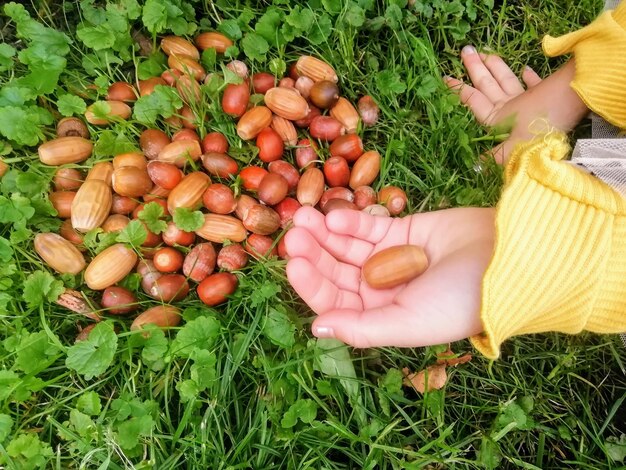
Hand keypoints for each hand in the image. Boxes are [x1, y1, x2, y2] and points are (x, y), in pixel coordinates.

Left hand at [285, 206, 494, 347]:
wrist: (509, 259)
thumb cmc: (462, 300)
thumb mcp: (410, 322)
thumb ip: (363, 328)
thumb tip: (316, 329)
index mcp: (381, 317)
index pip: (336, 303)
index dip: (312, 286)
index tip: (293, 265)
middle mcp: (381, 289)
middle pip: (337, 272)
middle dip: (314, 255)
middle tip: (293, 235)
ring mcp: (389, 258)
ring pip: (346, 246)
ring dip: (324, 233)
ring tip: (303, 217)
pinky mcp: (401, 230)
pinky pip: (368, 226)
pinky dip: (351, 220)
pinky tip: (335, 215)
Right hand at [446, 47, 586, 162]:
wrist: (574, 106)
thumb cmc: (542, 128)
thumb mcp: (515, 149)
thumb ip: (495, 158)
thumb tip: (475, 167)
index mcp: (497, 118)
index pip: (473, 100)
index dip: (459, 90)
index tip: (446, 78)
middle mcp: (509, 106)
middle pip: (487, 84)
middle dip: (475, 68)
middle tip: (465, 51)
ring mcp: (527, 99)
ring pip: (505, 80)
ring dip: (495, 67)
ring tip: (485, 54)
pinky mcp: (545, 96)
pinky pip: (534, 84)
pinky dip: (529, 77)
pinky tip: (526, 69)